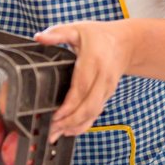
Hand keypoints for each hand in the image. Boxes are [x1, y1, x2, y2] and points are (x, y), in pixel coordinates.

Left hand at [32, 20, 133, 141]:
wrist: (126, 43)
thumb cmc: (98, 36)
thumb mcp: (77, 29)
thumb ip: (57, 33)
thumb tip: (38, 37)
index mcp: (93, 62)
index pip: (81, 88)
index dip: (68, 106)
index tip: (55, 116)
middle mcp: (102, 78)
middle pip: (88, 106)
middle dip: (70, 121)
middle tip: (52, 131)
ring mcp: (107, 89)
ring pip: (93, 113)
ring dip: (76, 127)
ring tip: (57, 135)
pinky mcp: (107, 95)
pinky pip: (96, 113)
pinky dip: (84, 125)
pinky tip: (70, 131)